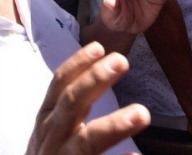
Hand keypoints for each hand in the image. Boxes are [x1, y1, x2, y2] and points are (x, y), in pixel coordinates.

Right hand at [27, 42, 149, 154]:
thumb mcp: (52, 129)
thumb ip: (72, 105)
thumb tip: (99, 67)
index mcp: (47, 121)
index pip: (59, 87)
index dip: (77, 66)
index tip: (98, 47)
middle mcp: (50, 139)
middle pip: (70, 105)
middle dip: (94, 82)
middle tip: (122, 62)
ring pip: (85, 143)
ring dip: (113, 126)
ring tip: (143, 113)